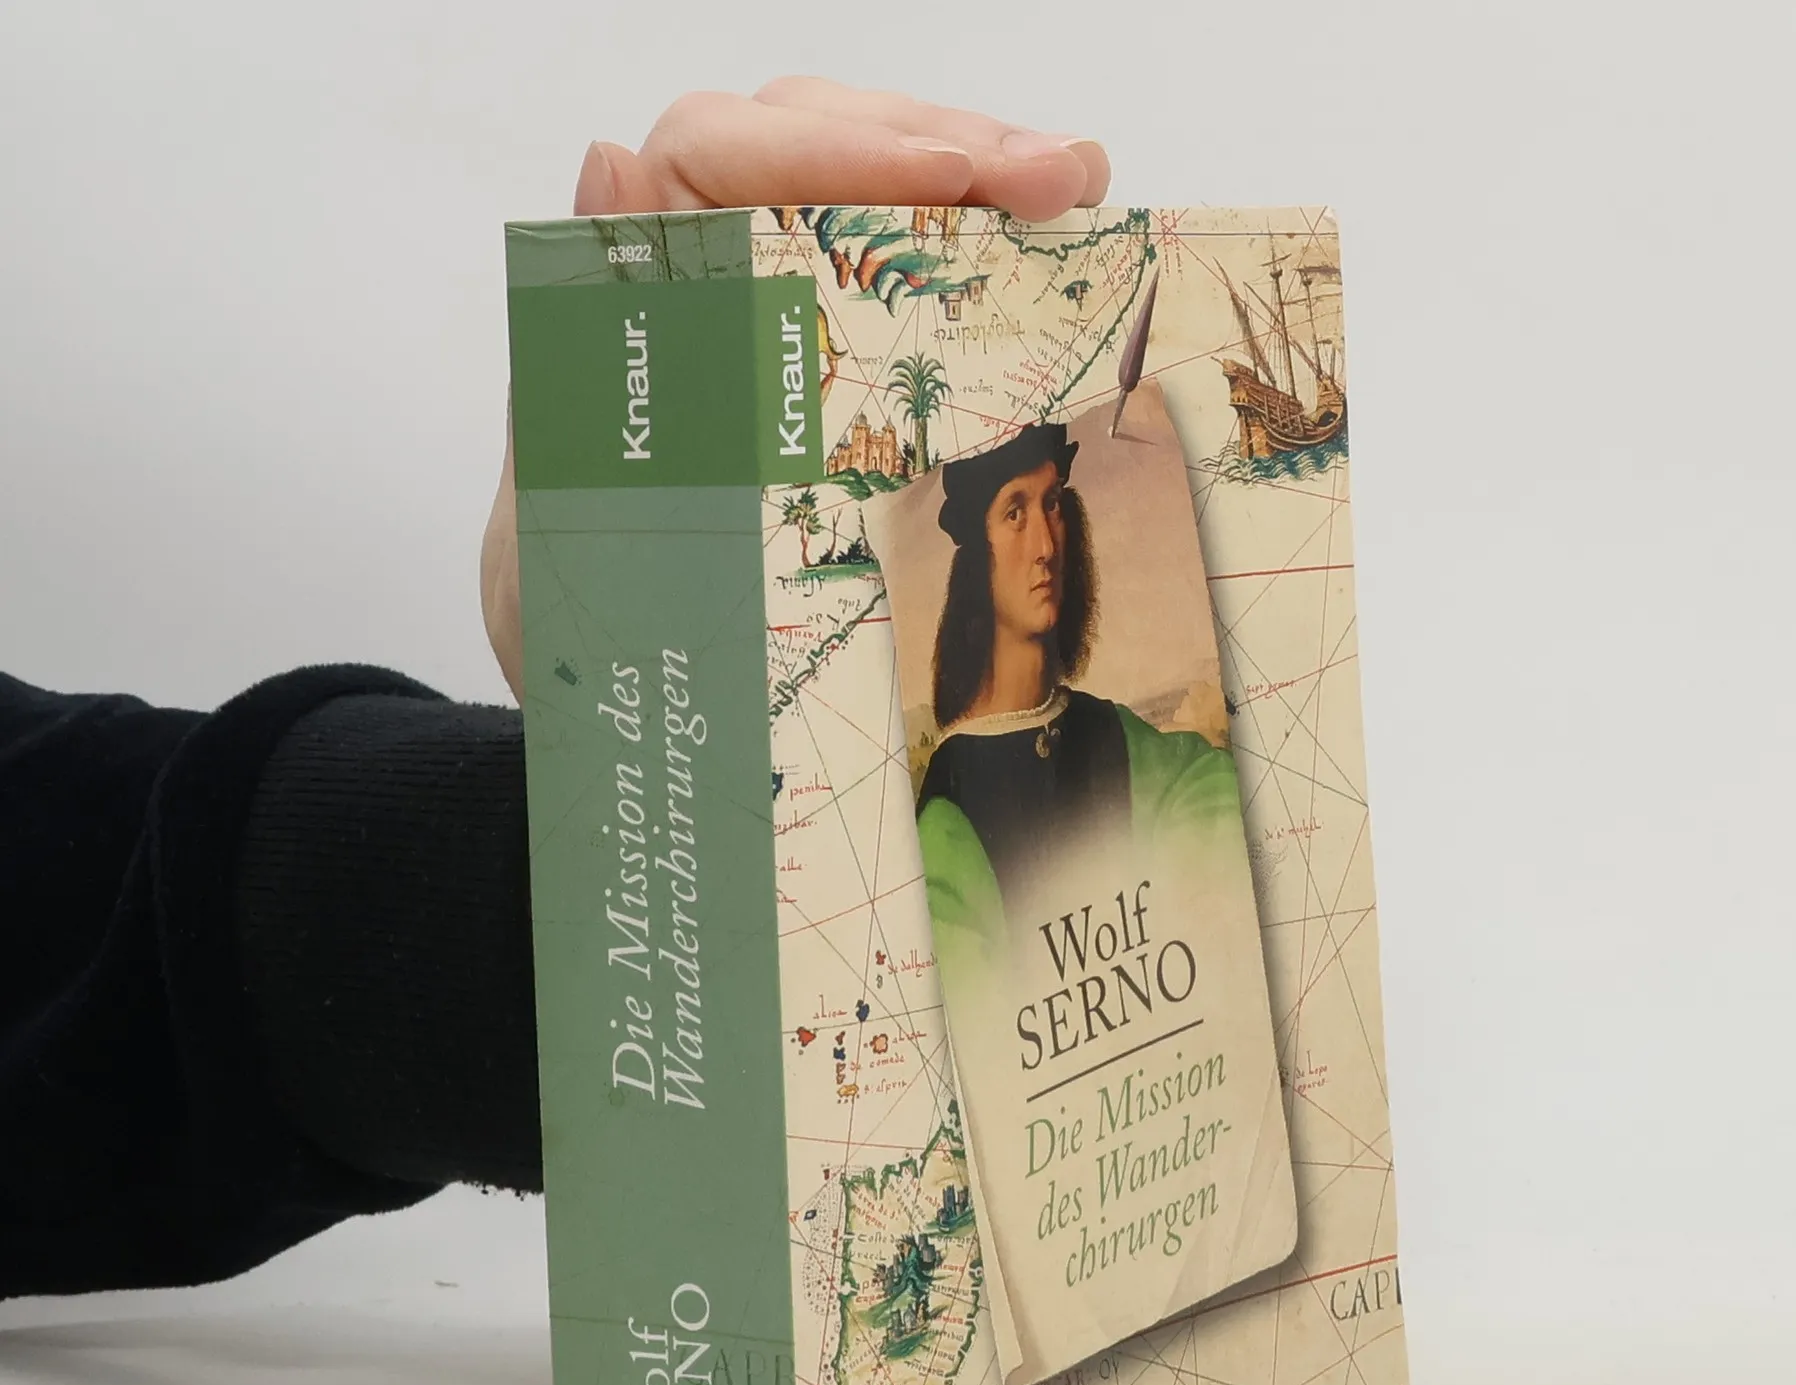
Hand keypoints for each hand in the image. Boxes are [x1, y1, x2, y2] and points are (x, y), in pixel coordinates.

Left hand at [481, 78, 1111, 701]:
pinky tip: (1061, 234)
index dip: (835, 152)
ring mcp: (783, 298)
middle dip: (951, 148)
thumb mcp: (571, 486)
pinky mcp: (841, 347)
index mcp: (634, 281)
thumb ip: (583, 337)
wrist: (619, 686)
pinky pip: (913, 263)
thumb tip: (609, 158)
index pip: (720, 156)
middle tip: (1063, 178)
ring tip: (1082, 186)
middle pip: (825, 143)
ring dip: (990, 174)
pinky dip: (991, 243)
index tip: (946, 184)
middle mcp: (706, 264)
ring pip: (879, 184)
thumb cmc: (586, 592)